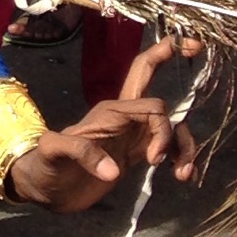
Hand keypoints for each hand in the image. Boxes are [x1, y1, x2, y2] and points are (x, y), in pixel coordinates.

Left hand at [5, 36, 201, 212]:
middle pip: (161, 105)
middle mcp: (125, 119)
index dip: (164, 58)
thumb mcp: (52, 152)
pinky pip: (169, 152)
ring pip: (172, 131)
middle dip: (184, 99)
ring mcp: (133, 137)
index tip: (191, 47)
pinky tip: (183, 176)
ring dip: (183, 149)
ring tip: (180, 174)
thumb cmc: (45, 166)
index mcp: (111, 112)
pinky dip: (182, 160)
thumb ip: (79, 152)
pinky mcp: (136, 156)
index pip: (147, 97)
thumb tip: (114, 171)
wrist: (45, 189)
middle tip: (184, 120)